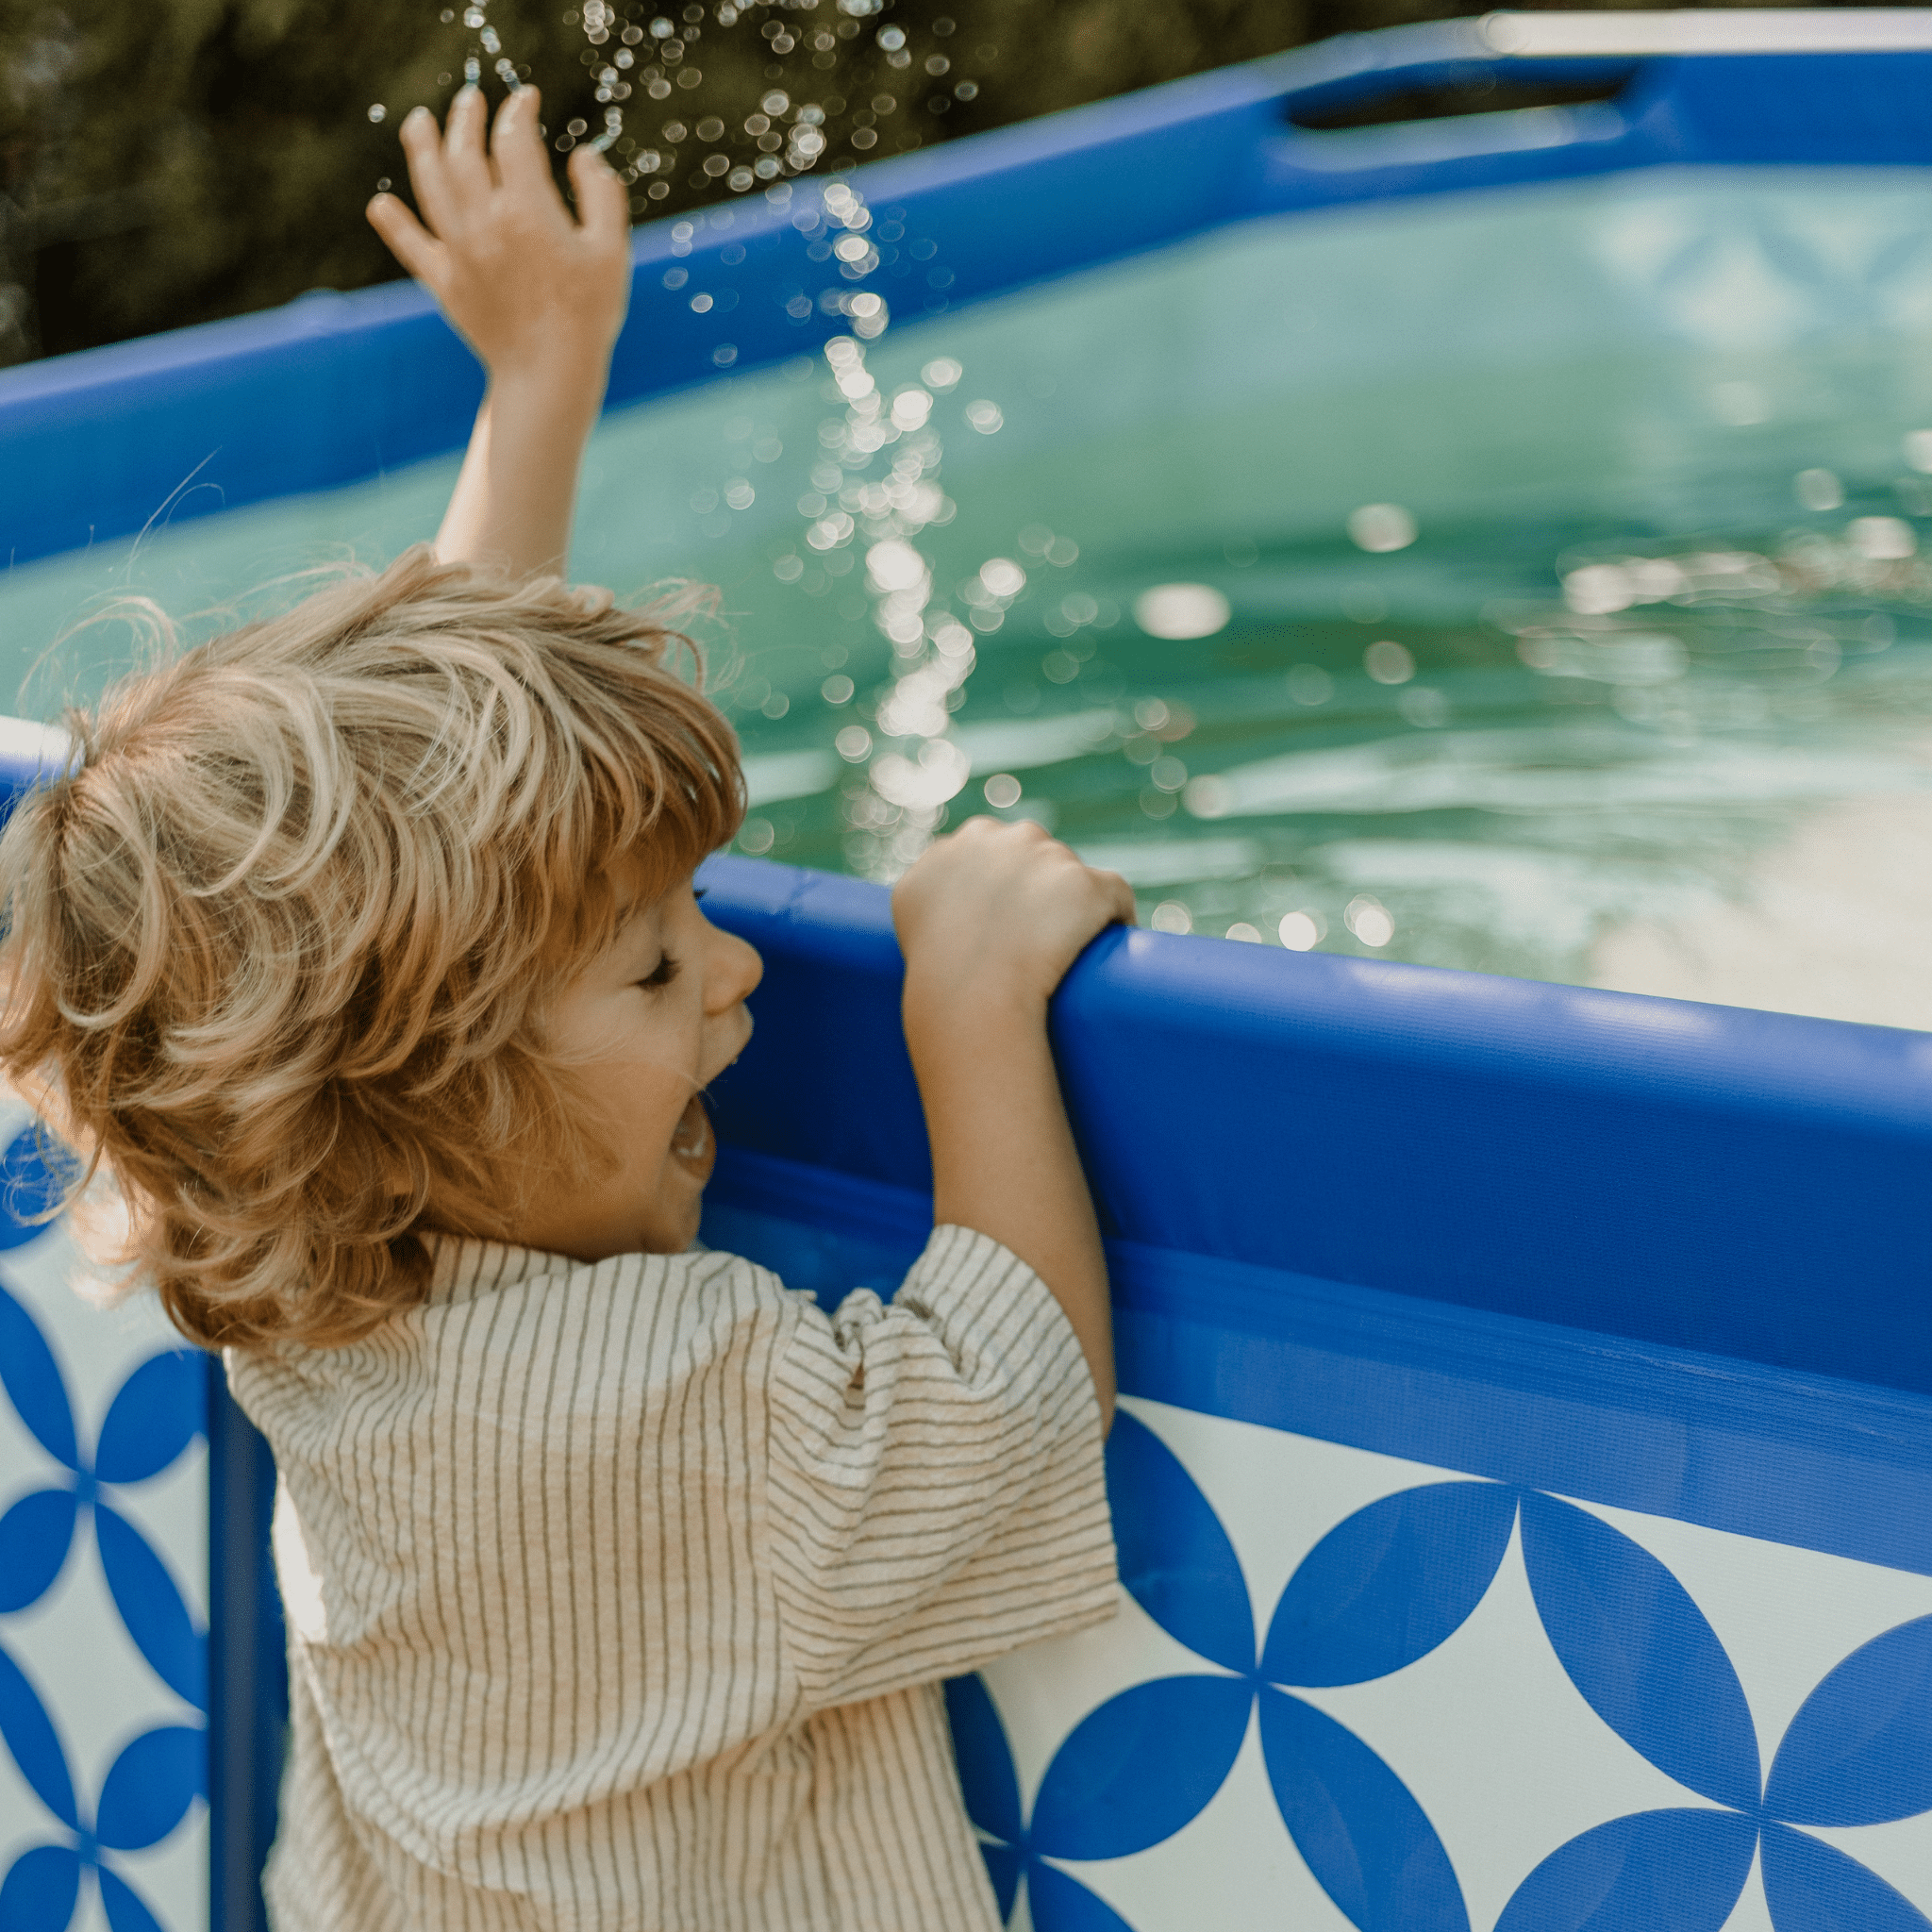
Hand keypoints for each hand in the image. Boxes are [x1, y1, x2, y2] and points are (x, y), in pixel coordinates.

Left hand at [368, 86, 630, 387]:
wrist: (550, 374)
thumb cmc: (588, 314)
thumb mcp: (612, 251)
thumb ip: (601, 195)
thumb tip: (581, 157)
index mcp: (527, 211)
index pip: (513, 139)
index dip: (518, 110)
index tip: (525, 99)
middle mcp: (484, 223)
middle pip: (464, 151)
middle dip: (467, 117)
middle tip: (472, 99)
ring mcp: (459, 252)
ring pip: (431, 185)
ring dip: (421, 147)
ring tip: (418, 122)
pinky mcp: (445, 283)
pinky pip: (411, 246)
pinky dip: (394, 223)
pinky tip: (380, 206)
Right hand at [894, 817, 1127, 1425]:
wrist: (970, 1021)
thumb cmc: (937, 1021)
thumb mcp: (915, 975)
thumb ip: (929, 945)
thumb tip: (945, 981)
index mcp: (933, 865)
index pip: (980, 851)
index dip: (1001, 898)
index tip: (1006, 941)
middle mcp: (982, 844)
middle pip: (1032, 854)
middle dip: (1044, 897)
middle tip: (1042, 957)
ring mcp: (1036, 859)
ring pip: (1075, 878)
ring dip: (1080, 913)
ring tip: (1068, 965)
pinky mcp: (1082, 881)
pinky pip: (1115, 896)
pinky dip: (1115, 925)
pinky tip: (1099, 961)